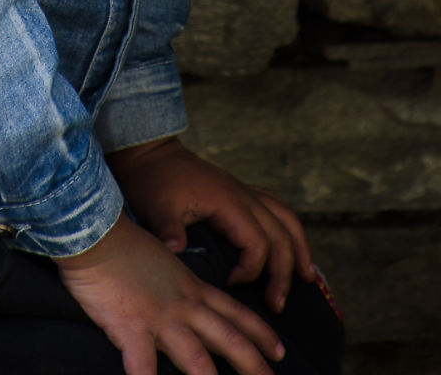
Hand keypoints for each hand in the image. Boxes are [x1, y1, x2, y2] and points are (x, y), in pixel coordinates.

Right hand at [55, 213, 284, 374]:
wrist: (95, 229)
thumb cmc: (121, 243)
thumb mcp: (160, 260)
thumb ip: (174, 281)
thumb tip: (181, 296)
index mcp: (190, 286)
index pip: (234, 312)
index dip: (260, 333)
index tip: (280, 350)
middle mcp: (182, 304)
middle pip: (227, 338)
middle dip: (254, 364)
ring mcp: (159, 318)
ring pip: (197, 359)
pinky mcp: (131, 327)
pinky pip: (143, 367)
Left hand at [107, 139, 314, 313]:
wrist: (149, 153)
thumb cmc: (153, 180)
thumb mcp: (156, 207)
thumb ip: (169, 230)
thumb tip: (176, 252)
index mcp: (228, 201)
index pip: (258, 243)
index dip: (251, 271)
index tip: (231, 284)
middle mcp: (243, 195)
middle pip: (281, 235)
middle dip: (284, 272)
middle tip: (277, 305)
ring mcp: (243, 191)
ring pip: (286, 218)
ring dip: (299, 248)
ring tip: (308, 278)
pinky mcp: (239, 191)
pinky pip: (275, 207)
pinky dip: (288, 227)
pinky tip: (290, 244)